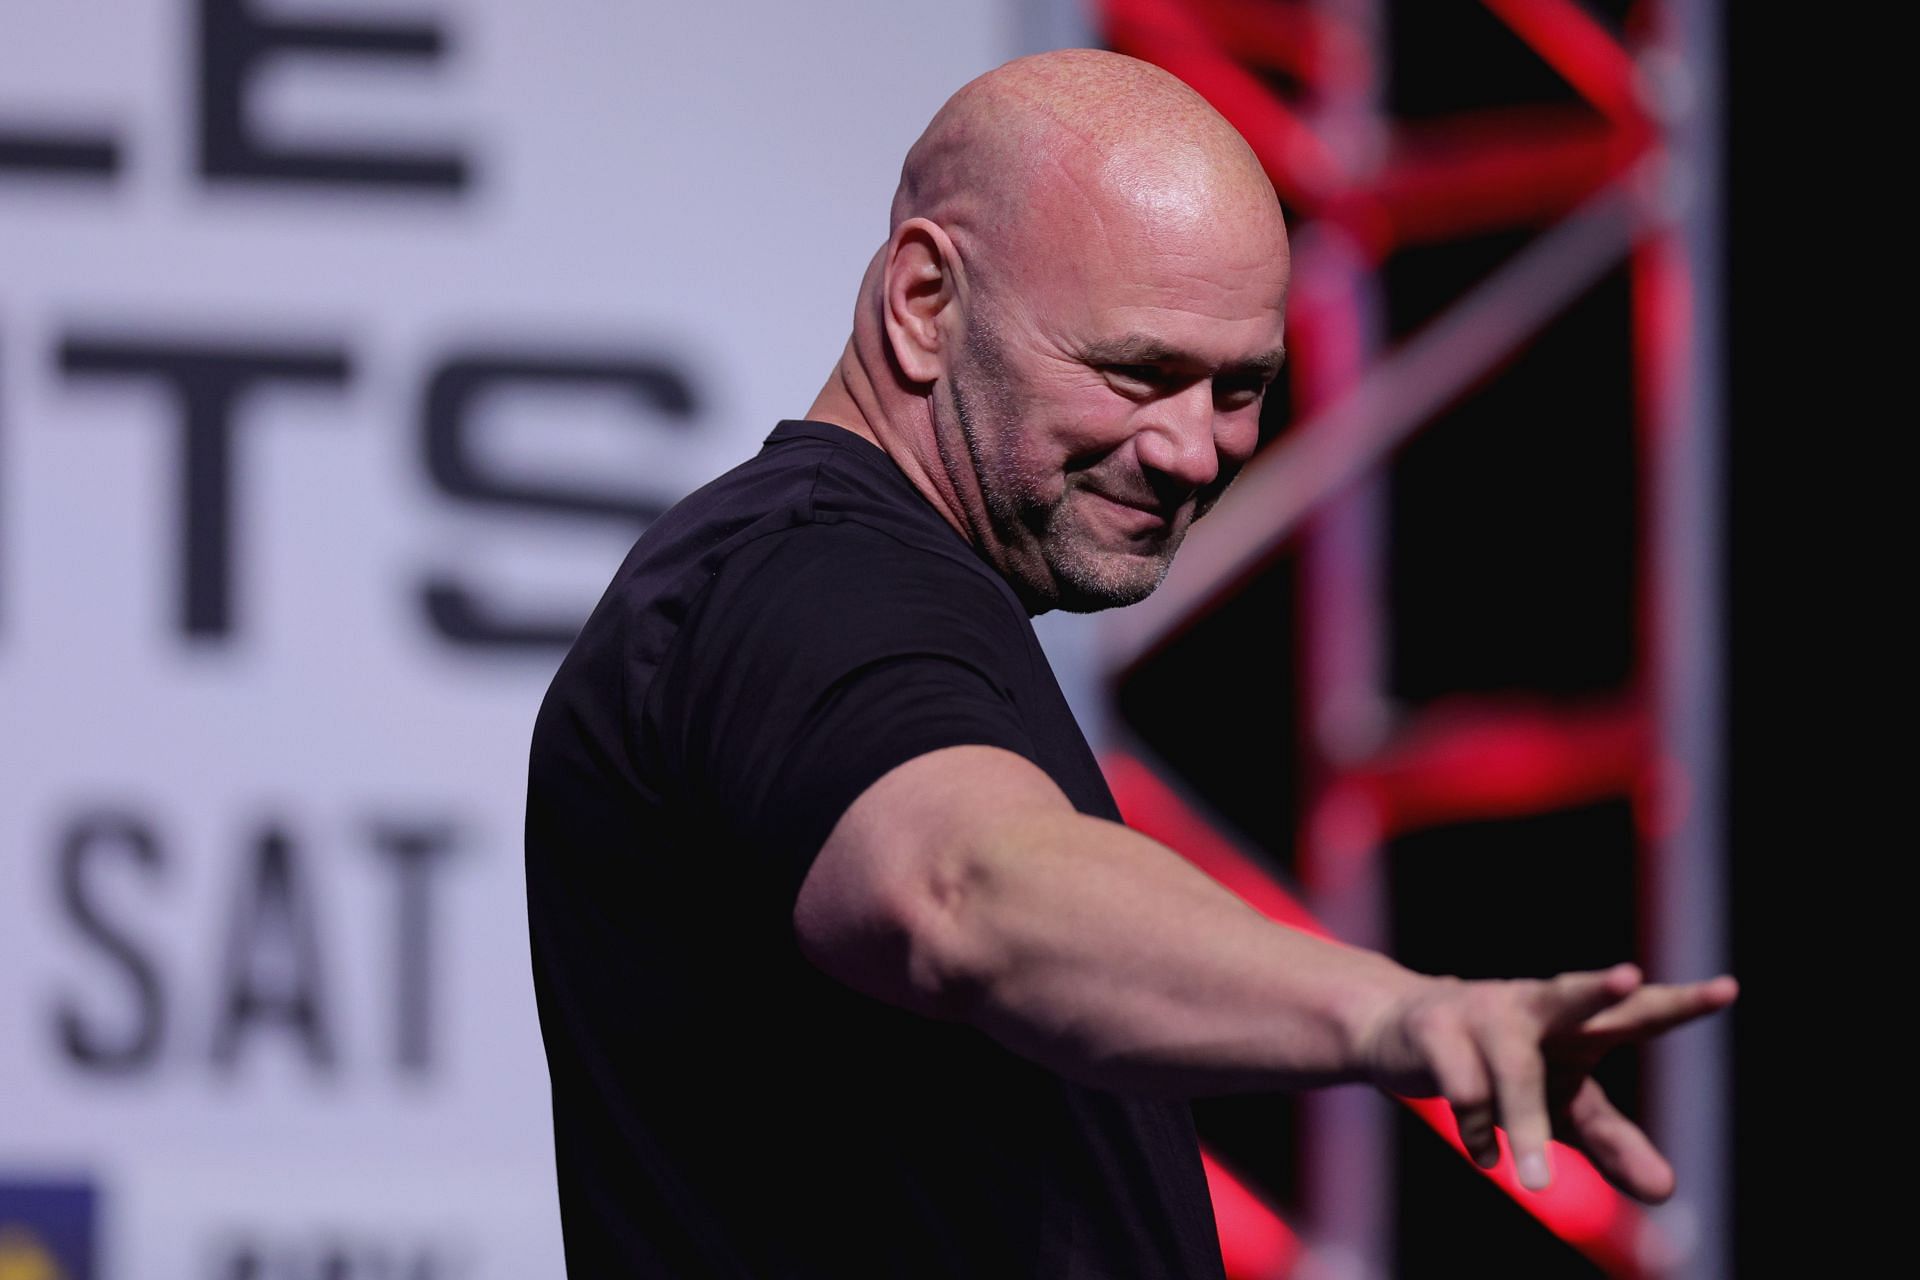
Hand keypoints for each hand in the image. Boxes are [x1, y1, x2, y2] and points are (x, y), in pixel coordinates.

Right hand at [1356, 963, 1738, 1202]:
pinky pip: (1465, 1093)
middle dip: (1600, 990)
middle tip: (1630, 979)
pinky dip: (1476, 1133)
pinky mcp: (1437, 1028)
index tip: (1727, 989)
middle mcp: (1536, 1005)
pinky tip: (1482, 1147)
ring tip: (1536, 1184)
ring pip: (1514, 1070)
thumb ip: (1613, 1142)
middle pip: (1573, 997)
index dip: (1681, 1003)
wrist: (1400, 1034)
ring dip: (1522, 1126)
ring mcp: (1484, 1010)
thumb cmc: (1502, 1068)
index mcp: (1579, 1021)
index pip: (1638, 1013)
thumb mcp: (1563, 1107)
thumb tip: (1667, 1191)